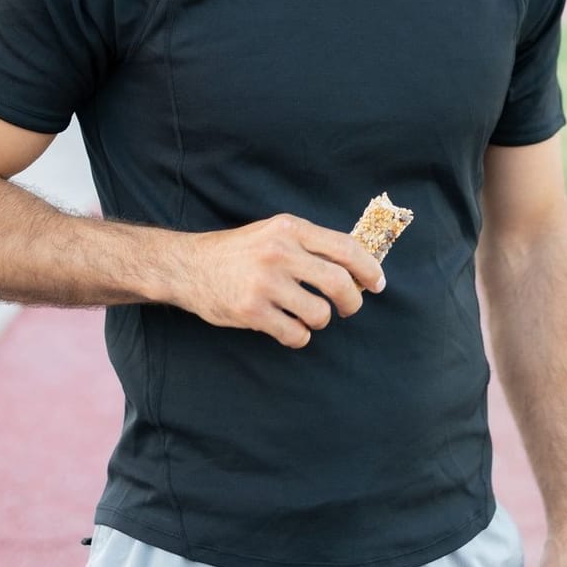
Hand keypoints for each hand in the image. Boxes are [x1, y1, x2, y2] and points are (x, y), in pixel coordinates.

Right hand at [162, 214, 384, 348]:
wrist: (188, 266)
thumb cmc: (239, 251)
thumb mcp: (274, 232)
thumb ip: (310, 243)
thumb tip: (358, 264)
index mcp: (290, 228)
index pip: (346, 248)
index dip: (369, 268)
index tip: (378, 283)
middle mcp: (279, 252)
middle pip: (339, 283)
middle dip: (352, 302)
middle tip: (349, 308)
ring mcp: (265, 283)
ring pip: (320, 314)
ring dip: (321, 321)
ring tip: (307, 316)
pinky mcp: (251, 311)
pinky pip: (295, 335)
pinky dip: (299, 337)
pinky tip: (289, 329)